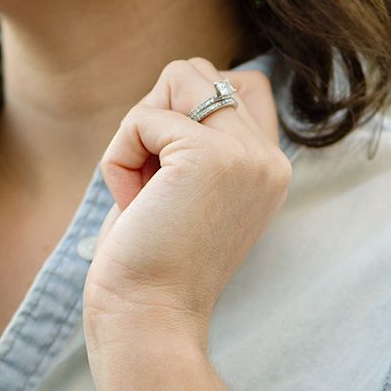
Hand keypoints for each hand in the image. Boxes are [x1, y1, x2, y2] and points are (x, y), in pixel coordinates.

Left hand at [82, 57, 291, 344]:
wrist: (149, 319)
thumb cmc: (152, 261)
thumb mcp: (188, 189)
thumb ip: (200, 135)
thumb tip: (181, 75)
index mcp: (271, 168)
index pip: (242, 82)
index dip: (190, 107)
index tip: (169, 173)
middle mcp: (270, 157)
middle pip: (199, 72)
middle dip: (157, 114)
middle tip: (152, 182)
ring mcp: (246, 155)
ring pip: (177, 77)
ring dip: (139, 129)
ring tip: (144, 189)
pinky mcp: (210, 157)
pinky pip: (143, 118)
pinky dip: (119, 157)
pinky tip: (132, 203)